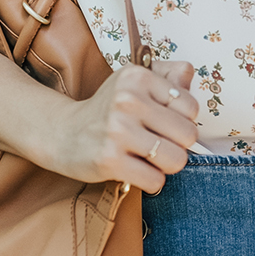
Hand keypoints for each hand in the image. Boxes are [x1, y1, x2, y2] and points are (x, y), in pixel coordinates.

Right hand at [47, 59, 198, 190]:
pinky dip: (150, 181)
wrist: (64, 132)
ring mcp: (118, 131)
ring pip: (176, 160)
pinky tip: (136, 169)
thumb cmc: (108, 108)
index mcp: (137, 77)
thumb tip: (189, 75)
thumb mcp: (134, 81)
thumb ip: (169, 75)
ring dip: (166, 165)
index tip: (163, 121)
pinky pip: (155, 181)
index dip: (183, 119)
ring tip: (148, 156)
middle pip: (188, 135)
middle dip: (178, 144)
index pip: (191, 107)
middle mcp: (128, 100)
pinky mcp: (109, 160)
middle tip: (157, 142)